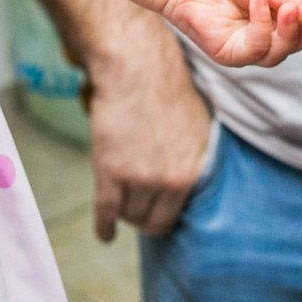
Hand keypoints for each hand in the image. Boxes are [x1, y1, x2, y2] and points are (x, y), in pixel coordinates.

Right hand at [83, 14, 214, 240]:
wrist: (136, 67)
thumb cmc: (164, 88)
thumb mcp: (195, 126)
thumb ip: (192, 159)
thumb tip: (186, 182)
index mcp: (197, 168)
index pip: (181, 211)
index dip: (165, 213)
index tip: (155, 214)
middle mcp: (174, 179)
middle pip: (155, 221)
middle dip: (143, 217)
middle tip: (133, 208)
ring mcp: (143, 178)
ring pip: (130, 216)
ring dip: (123, 211)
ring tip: (117, 202)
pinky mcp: (113, 173)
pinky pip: (107, 212)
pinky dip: (104, 227)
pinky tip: (105, 234)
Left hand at [155, 0, 301, 67]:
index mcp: (281, 22)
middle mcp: (268, 39)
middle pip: (298, 44)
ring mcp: (249, 50)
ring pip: (279, 53)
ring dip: (287, 30)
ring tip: (287, 7)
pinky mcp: (230, 55)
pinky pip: (255, 48)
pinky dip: (261, 25)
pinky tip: (258, 1)